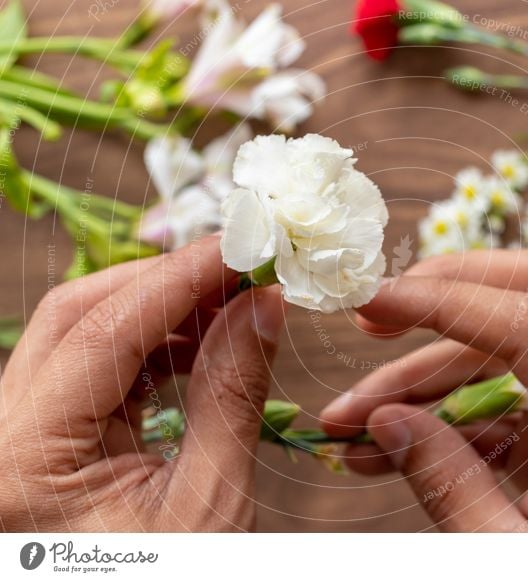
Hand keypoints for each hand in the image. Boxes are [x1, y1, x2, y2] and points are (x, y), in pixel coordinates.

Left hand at [0, 236, 282, 530]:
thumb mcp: (210, 503)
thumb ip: (231, 394)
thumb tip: (260, 305)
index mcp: (23, 464)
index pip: (101, 331)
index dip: (179, 278)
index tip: (241, 246)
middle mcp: (1, 439)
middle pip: (73, 316)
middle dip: (162, 282)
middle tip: (238, 269)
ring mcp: (18, 439)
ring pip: (79, 335)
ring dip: (159, 312)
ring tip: (230, 309)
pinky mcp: (44, 442)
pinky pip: (92, 371)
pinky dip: (149, 348)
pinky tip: (200, 347)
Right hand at [321, 250, 527, 531]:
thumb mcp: (508, 557)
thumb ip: (446, 481)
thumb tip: (386, 417)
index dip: (442, 302)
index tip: (373, 301)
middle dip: (447, 294)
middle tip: (373, 315)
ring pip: (507, 353)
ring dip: (425, 379)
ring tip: (349, 423)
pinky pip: (507, 403)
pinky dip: (447, 417)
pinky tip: (388, 448)